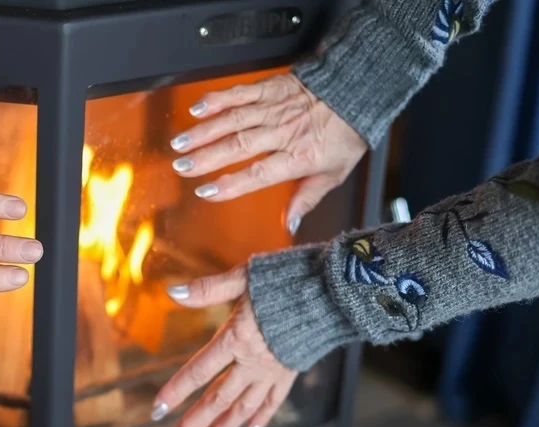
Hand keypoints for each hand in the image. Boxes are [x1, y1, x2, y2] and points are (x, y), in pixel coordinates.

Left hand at [152, 268, 296, 426]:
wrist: (334, 290)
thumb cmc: (285, 279)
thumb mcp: (243, 277)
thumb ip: (208, 289)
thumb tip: (172, 292)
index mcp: (237, 339)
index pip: (199, 371)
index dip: (176, 392)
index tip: (157, 411)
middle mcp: (253, 362)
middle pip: (218, 398)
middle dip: (195, 423)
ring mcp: (273, 371)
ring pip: (243, 408)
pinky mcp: (290, 372)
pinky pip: (273, 402)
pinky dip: (260, 419)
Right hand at [169, 73, 366, 232]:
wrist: (358, 89)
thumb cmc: (347, 133)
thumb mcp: (334, 173)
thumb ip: (306, 199)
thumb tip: (288, 226)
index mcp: (298, 156)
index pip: (258, 173)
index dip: (230, 184)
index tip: (206, 192)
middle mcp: (283, 131)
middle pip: (239, 146)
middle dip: (206, 157)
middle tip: (182, 167)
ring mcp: (274, 108)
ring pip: (234, 120)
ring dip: (203, 132)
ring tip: (180, 143)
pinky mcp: (270, 88)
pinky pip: (240, 93)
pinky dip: (217, 100)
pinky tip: (197, 109)